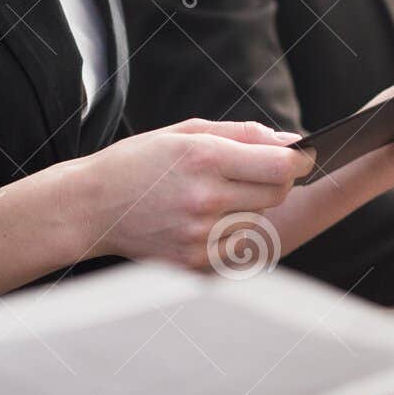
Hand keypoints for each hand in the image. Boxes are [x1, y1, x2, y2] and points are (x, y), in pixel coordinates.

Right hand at [73, 119, 315, 269]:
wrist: (91, 207)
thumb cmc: (140, 162)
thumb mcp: (187, 132)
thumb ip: (244, 134)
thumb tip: (292, 141)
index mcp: (204, 159)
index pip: (281, 165)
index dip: (300, 160)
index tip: (303, 156)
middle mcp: (205, 198)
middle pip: (277, 192)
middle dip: (276, 179)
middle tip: (253, 172)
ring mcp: (199, 234)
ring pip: (259, 219)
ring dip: (250, 207)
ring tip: (214, 196)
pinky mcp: (194, 262)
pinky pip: (238, 245)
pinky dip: (232, 232)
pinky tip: (203, 219)